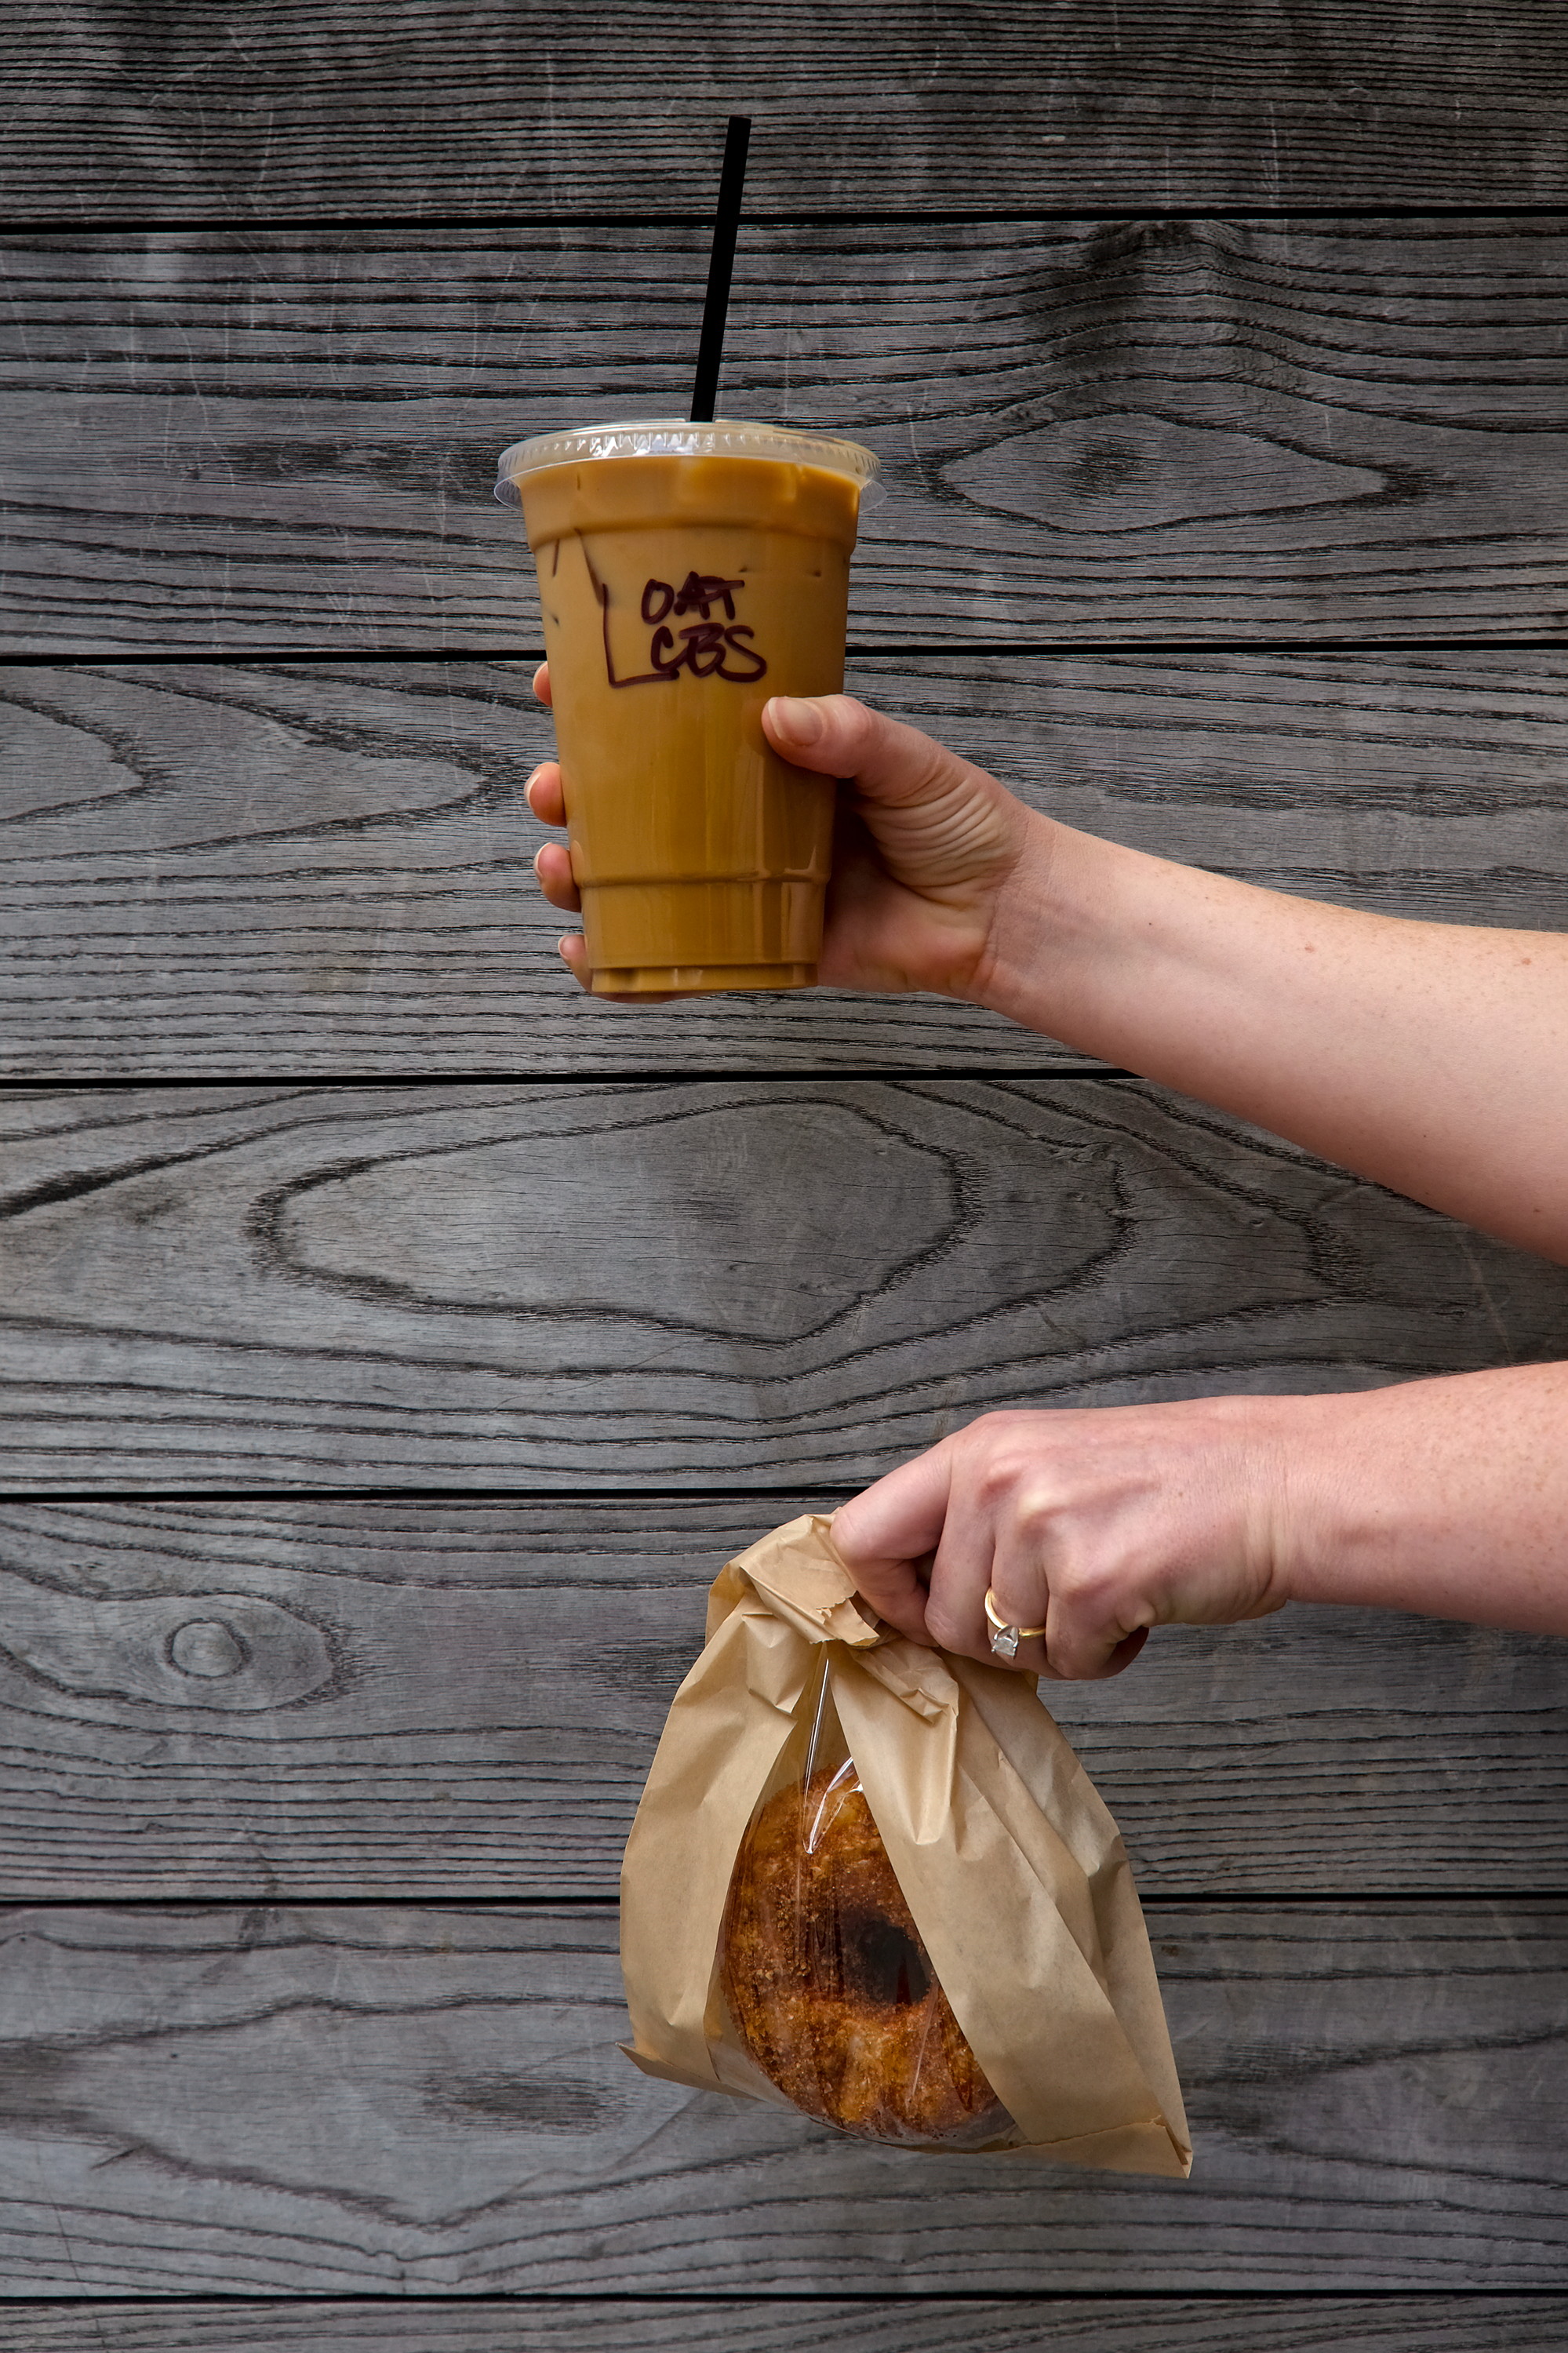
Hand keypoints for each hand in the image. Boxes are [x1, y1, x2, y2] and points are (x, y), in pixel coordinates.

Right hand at [524, 669, 1048, 1001]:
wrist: (1004, 913)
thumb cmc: (963, 824)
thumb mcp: (909, 761)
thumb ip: (848, 734)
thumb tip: (778, 716)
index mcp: (769, 758)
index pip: (674, 722)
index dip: (607, 704)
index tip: (557, 683)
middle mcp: (743, 820)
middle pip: (633, 804)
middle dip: (573, 796)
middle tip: (551, 788)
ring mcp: (744, 887)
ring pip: (640, 881)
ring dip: (582, 875)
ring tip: (559, 867)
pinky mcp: (762, 952)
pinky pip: (680, 960)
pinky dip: (625, 964)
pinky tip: (585, 953)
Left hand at [830, 1402, 1290, 1679]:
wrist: (1277, 1482)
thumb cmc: (1169, 1486)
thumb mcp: (1048, 1466)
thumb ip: (975, 1516)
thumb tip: (903, 1594)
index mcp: (977, 1448)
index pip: (859, 1536)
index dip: (886, 1596)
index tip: (927, 1615)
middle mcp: (996, 1478)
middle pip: (936, 1617)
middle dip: (994, 1637)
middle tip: (1060, 1604)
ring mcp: (1041, 1526)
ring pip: (1000, 1648)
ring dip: (1059, 1645)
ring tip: (1112, 1591)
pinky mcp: (1091, 1579)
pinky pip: (1067, 1662)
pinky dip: (1107, 1656)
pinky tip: (1141, 1608)